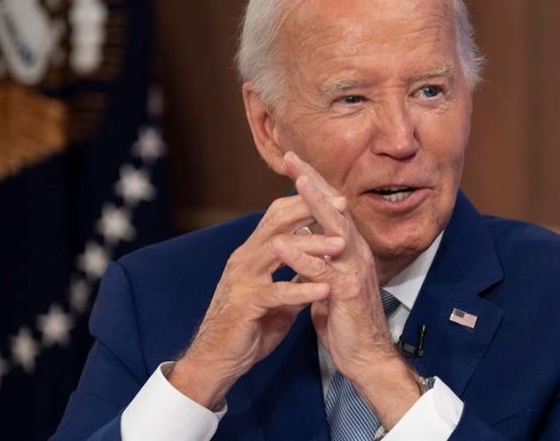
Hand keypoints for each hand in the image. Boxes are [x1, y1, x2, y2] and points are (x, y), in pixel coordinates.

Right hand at [169, 193, 346, 409]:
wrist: (217, 359)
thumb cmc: (247, 327)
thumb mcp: (276, 298)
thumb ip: (293, 279)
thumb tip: (318, 270)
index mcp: (252, 254)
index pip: (277, 217)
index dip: (305, 204)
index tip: (336, 199)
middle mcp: (244, 259)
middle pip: (277, 223)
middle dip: (310, 210)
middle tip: (342, 206)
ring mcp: (242, 279)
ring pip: (277, 250)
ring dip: (312, 245)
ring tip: (341, 245)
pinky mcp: (245, 304)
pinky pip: (276, 292)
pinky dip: (302, 290)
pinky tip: (324, 289)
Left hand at [276, 151, 420, 428]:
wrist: (366, 357)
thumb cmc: (346, 319)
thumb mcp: (330, 281)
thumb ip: (321, 258)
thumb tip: (307, 238)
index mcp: (349, 249)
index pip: (329, 209)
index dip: (312, 184)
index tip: (293, 161)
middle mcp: (355, 253)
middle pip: (334, 210)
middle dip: (313, 182)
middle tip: (293, 158)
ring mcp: (354, 271)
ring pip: (334, 232)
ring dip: (314, 206)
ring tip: (295, 184)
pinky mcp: (348, 294)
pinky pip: (323, 272)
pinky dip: (302, 258)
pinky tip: (282, 245)